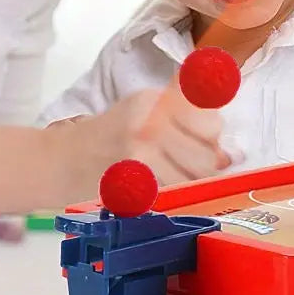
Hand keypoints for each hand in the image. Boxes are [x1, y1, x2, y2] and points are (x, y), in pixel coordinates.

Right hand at [51, 86, 231, 195]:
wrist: (64, 159)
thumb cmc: (110, 134)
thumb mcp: (147, 109)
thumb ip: (188, 120)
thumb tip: (230, 154)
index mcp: (158, 101)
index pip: (211, 120)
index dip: (213, 135)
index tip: (204, 139)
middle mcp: (151, 122)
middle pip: (208, 153)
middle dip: (207, 164)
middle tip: (187, 163)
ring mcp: (141, 152)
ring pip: (195, 177)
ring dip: (191, 182)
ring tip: (171, 174)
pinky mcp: (132, 180)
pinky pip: (173, 193)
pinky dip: (172, 193)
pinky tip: (157, 184)